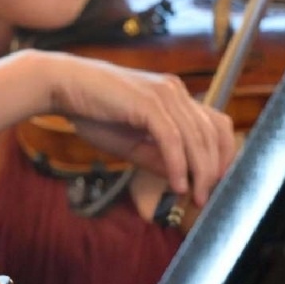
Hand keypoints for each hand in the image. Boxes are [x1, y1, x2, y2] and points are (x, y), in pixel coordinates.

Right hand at [42, 51, 235, 204]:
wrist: (61, 86)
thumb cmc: (91, 112)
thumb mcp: (129, 143)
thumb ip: (157, 158)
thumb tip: (183, 179)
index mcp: (174, 96)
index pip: (216, 125)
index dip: (223, 155)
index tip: (215, 183)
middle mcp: (175, 91)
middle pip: (213, 133)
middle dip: (215, 169)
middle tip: (205, 197)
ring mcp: (164, 94)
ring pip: (196, 138)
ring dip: (200, 171)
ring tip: (194, 196)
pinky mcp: (148, 103)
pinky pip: (172, 139)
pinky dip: (178, 164)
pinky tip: (177, 184)